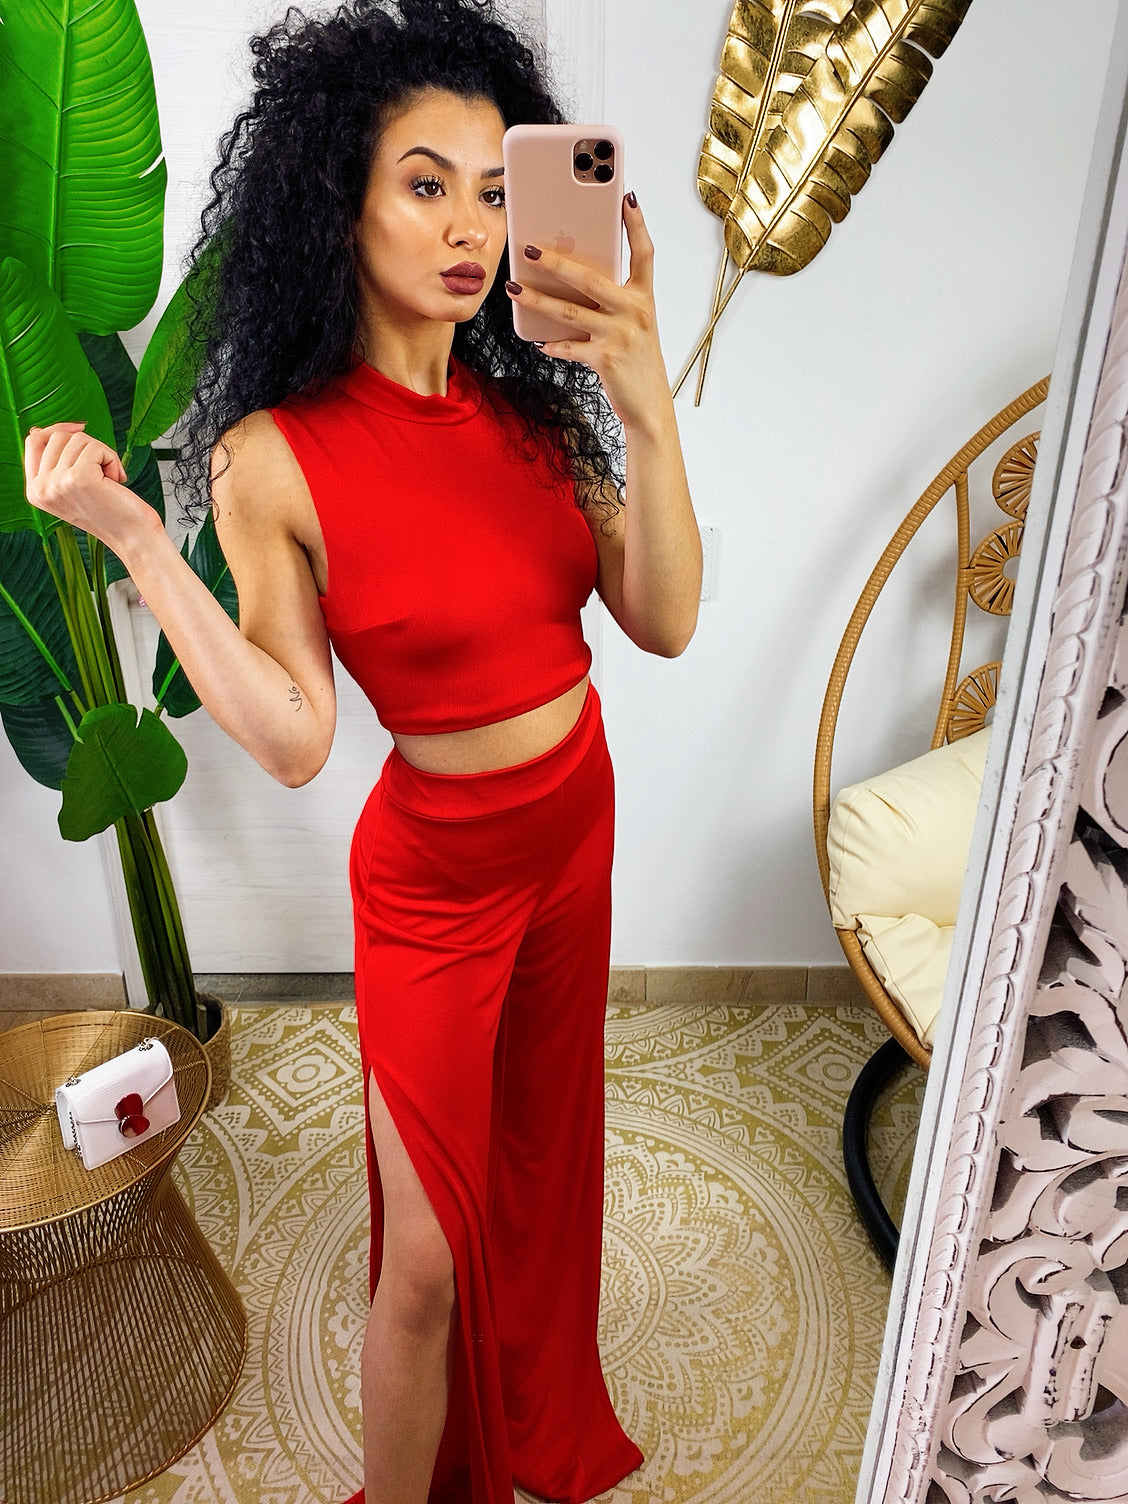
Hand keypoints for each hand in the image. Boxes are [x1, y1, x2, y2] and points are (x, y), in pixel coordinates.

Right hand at [24, 423, 154, 553]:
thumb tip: (38, 430)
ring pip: (78, 440)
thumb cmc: (110, 511)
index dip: (57, 429)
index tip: (80, 428)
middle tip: (103, 472)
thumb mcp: (71, 486)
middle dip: (88, 446)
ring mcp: (56, 483)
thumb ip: (55, 462)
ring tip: (109, 481)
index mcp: (34, 491)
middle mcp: (40, 489)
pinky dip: (112, 459)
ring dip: (102, 454)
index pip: (33, 442)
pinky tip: (116, 481)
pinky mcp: (78, 478)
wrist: (133, 537)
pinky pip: (96, 447)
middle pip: (58, 437)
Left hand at [505, 194, 670, 432]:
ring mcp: (620, 335)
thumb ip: (611, 301)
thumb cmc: (637, 362)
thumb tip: (573, 279)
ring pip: (570, 311)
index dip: (637, 225)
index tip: (626, 198)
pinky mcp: (606, 359)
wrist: (649, 405)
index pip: (644, 253)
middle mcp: (635, 312)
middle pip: (590, 279)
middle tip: (529, 248)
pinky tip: (539, 342)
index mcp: (643, 298)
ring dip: (537, 299)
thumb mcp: (633, 325)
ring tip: (514, 288)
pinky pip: (570, 347)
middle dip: (556, 262)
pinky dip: (552, 345)